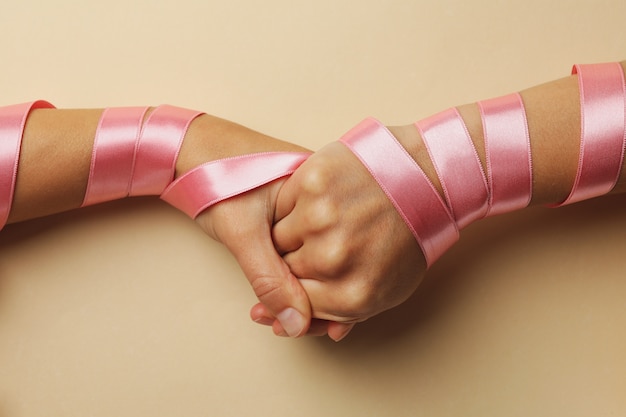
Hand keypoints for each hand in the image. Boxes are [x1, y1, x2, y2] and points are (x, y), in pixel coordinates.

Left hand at [180, 115, 313, 337]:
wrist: (188, 149)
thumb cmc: (216, 176)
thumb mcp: (243, 232)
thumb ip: (269, 279)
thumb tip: (296, 324)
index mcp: (322, 193)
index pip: (340, 256)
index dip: (332, 297)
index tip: (323, 328)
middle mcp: (322, 201)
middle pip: (333, 262)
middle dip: (318, 301)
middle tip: (292, 326)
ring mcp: (309, 207)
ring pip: (318, 261)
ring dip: (304, 292)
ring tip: (281, 317)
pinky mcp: (293, 215)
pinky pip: (303, 253)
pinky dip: (295, 278)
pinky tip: (284, 297)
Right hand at [252, 141, 426, 340]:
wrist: (423, 175)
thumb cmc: (407, 234)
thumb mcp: (389, 286)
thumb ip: (346, 312)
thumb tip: (308, 328)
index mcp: (351, 295)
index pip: (296, 307)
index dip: (299, 291)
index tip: (305, 277)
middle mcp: (332, 260)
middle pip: (285, 273)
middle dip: (297, 261)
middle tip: (326, 241)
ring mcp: (320, 219)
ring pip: (277, 238)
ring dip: (292, 232)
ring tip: (326, 219)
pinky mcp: (312, 184)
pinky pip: (283, 202)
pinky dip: (294, 201)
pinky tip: (321, 198)